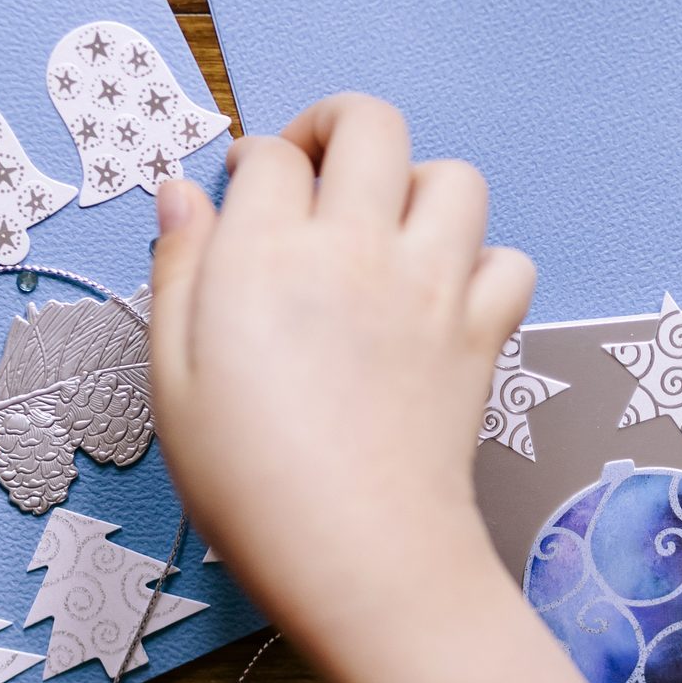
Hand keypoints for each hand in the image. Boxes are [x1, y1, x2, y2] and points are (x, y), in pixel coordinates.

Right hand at [149, 93, 533, 638]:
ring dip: (417, 186)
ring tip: (384, 229)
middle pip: (371, 125)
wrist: (359, 557)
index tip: (245, 194)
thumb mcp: (173, 379)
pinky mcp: (482, 332)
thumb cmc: (250, 483)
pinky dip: (483, 264)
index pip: (271, 156)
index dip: (253, 164)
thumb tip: (183, 192)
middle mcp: (358, 250)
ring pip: (453, 177)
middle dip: (337, 128)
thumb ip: (179, 270)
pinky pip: (508, 261)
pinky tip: (442, 295)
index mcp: (267, 254)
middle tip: (314, 171)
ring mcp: (432, 287)